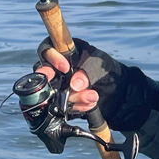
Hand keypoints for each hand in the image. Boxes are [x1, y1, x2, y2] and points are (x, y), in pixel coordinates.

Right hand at [34, 37, 158, 131]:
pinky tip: (90, 104)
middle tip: (65, 87)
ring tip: (92, 96)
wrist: (115, 89)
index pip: (47, 51)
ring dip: (73, 97)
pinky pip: (62, 106)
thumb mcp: (98, 66)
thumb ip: (87, 72)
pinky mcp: (60, 102)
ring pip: (53, 93)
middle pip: (43, 75)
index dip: (52, 58)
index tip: (65, 67)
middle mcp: (54, 70)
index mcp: (61, 53)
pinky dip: (77, 107)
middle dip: (51, 82)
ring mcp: (56, 87)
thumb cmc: (103, 69)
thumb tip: (75, 84)